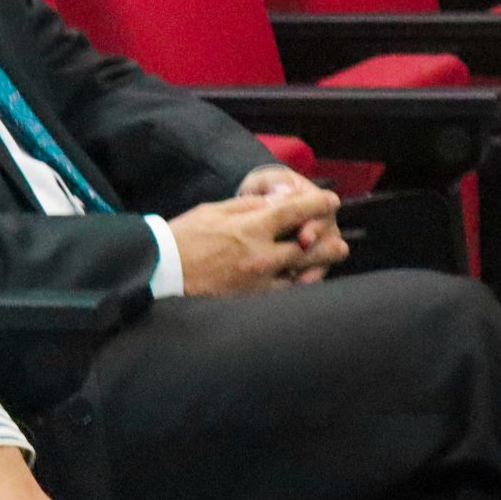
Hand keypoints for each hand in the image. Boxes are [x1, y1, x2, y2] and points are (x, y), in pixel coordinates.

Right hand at [170, 183, 348, 295]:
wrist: (161, 270)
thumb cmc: (184, 236)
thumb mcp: (214, 209)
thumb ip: (251, 204)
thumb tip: (280, 200)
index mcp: (249, 228)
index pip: (294, 212)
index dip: (317, 204)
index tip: (331, 200)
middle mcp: (260, 256)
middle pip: (307, 247)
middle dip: (327, 242)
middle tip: (340, 242)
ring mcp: (258, 281)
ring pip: (300, 274)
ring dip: (318, 267)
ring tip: (330, 263)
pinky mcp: (251, 299)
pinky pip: (284, 293)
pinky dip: (297, 285)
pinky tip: (304, 281)